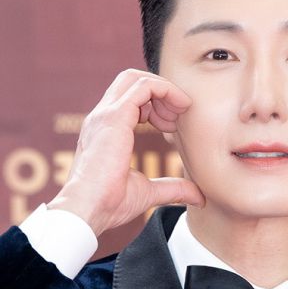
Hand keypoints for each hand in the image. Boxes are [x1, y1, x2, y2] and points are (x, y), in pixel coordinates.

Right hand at [47, 69, 204, 236]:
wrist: (87, 210)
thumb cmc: (108, 203)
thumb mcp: (148, 192)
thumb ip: (173, 188)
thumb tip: (199, 196)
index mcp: (105, 129)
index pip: (130, 98)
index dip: (155, 105)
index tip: (170, 127)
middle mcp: (102, 116)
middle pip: (132, 80)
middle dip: (160, 91)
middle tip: (176, 116)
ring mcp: (106, 114)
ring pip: (137, 78)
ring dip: (164, 90)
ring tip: (179, 113)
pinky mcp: (115, 117)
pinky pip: (144, 87)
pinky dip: (165, 91)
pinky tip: (178, 111)